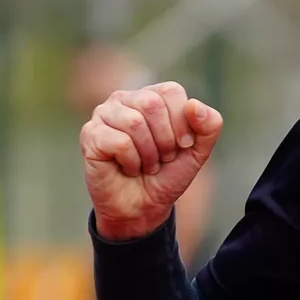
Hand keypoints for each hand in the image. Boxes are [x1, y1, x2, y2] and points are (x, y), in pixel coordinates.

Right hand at [83, 82, 222, 242]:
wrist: (143, 207)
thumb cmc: (167, 174)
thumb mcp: (198, 151)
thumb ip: (209, 125)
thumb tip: (194, 105)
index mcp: (150, 96)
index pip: (171, 91)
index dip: (183, 123)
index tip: (183, 146)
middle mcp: (124, 99)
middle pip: (152, 104)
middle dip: (166, 139)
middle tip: (161, 158)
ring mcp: (103, 115)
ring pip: (134, 122)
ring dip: (149, 153)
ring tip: (145, 164)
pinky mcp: (90, 134)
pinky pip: (119, 142)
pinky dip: (132, 162)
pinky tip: (128, 168)